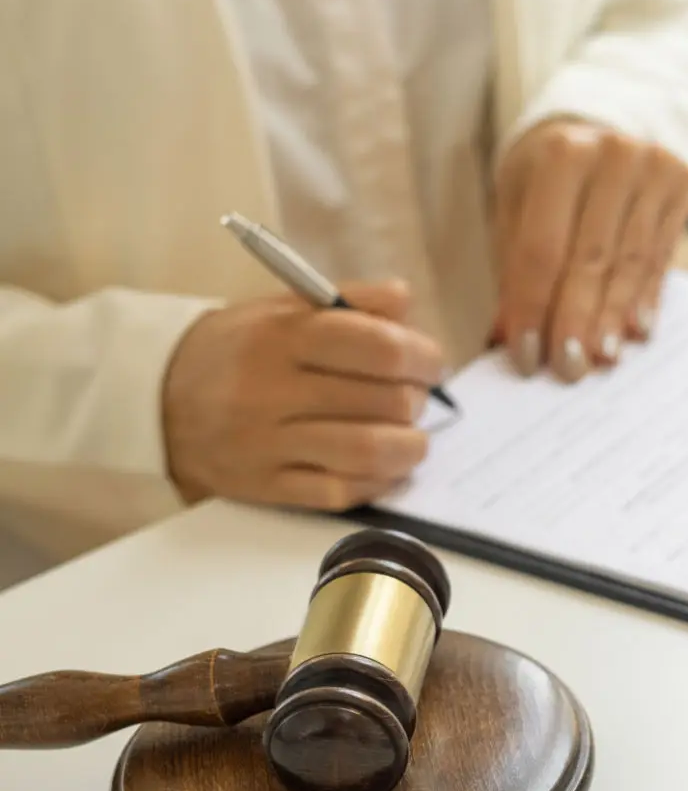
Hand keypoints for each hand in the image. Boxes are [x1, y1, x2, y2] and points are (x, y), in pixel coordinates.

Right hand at [161, 281, 439, 509]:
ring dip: (408, 447)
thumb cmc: (235, 350)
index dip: (422, 357)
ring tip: (410, 438)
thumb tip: (404, 298)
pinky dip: (377, 481)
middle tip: (415, 398)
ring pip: (368, 451)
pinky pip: (340, 492)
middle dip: (415, 401)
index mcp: (279, 337)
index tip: (431, 363)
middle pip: (382, 401)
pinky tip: (384, 467)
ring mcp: (266, 443)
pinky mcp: (265, 486)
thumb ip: (346, 302)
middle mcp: (270, 391)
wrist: (153, 399)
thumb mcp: (280, 310)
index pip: (376, 348)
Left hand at [493, 119, 687, 381]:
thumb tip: (506, 337)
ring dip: (612, 318)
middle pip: (590, 259)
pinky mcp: (682, 182)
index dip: (533, 306)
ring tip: (600, 359)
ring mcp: (653, 167)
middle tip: (567, 368)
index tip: (526, 355)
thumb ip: (514, 265)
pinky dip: (645, 297)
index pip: (542, 248)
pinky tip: (634, 331)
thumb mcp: (520, 200)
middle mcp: (611, 154)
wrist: (610, 119)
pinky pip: (661, 256)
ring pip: (630, 262)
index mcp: (560, 154)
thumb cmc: (554, 171)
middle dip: (576, 321)